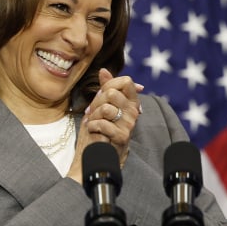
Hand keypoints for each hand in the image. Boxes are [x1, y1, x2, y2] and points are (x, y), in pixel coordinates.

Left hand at [66, 68, 142, 183]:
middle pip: (111, 93)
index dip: (109, 84)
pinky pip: (102, 123)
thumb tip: (103, 70)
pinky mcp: (122, 136)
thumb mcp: (101, 106)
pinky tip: (93, 131)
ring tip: (93, 123)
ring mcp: (129, 124)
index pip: (126, 81)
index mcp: (131, 102)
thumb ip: (105, 88)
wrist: (97, 155)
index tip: (102, 96)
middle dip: (96, 103)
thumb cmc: (100, 130)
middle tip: (93, 113)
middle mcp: (134, 112)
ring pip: (106, 107)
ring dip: (93, 116)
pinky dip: (92, 126)